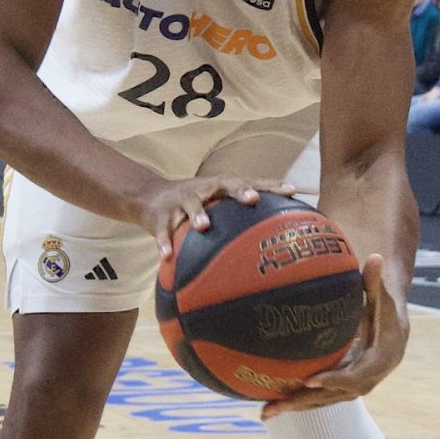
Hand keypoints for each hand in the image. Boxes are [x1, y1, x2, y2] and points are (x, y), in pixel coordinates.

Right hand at [132, 175, 279, 262]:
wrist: (148, 197)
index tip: (292, 191)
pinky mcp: (160, 216)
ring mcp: (180, 201)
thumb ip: (237, 212)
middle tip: (252, 199)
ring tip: (203, 226)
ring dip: (197, 214)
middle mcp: (202, 189)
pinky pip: (162, 231)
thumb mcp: (214, 201)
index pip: (250, 182)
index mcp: (219, 186)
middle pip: (223, 185)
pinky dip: (164, 242)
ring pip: (191, 205)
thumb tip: (274, 234)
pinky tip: (167, 256)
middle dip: (238, 191)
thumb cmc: (193, 202)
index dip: (271, 185)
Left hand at [263, 253, 406, 417]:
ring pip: (326, 400)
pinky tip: (269, 406)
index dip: (335, 379)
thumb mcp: (380, 294)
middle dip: (308, 400)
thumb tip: (376, 257)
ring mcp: (357, 384)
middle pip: (337, 395)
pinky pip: (321, 397)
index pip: (358, 375)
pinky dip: (298, 401)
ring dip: (297, 407)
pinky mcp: (344, 386)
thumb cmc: (382, 305)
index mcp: (383, 357)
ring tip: (265, 411)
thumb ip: (374, 281)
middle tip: (277, 403)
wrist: (392, 326)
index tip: (309, 379)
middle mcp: (371, 376)